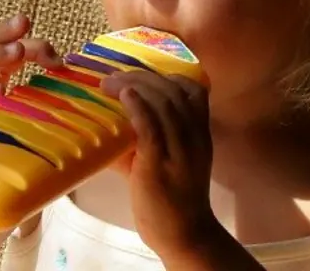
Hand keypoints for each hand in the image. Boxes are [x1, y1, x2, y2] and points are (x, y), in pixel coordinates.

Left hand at [101, 70, 215, 261]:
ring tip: (111, 83)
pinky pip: (152, 127)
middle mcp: (194, 137)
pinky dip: (139, 106)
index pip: (194, 90)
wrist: (185, 234)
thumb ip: (145, 143)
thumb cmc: (173, 200)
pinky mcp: (160, 164)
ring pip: (164, 103)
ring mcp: (180, 150)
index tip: (141, 74)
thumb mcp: (168, 163)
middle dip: (143, 76)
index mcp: (199, 134)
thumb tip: (110, 128)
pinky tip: (125, 95)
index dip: (167, 75)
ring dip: (135, 85)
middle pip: (174, 91)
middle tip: (115, 77)